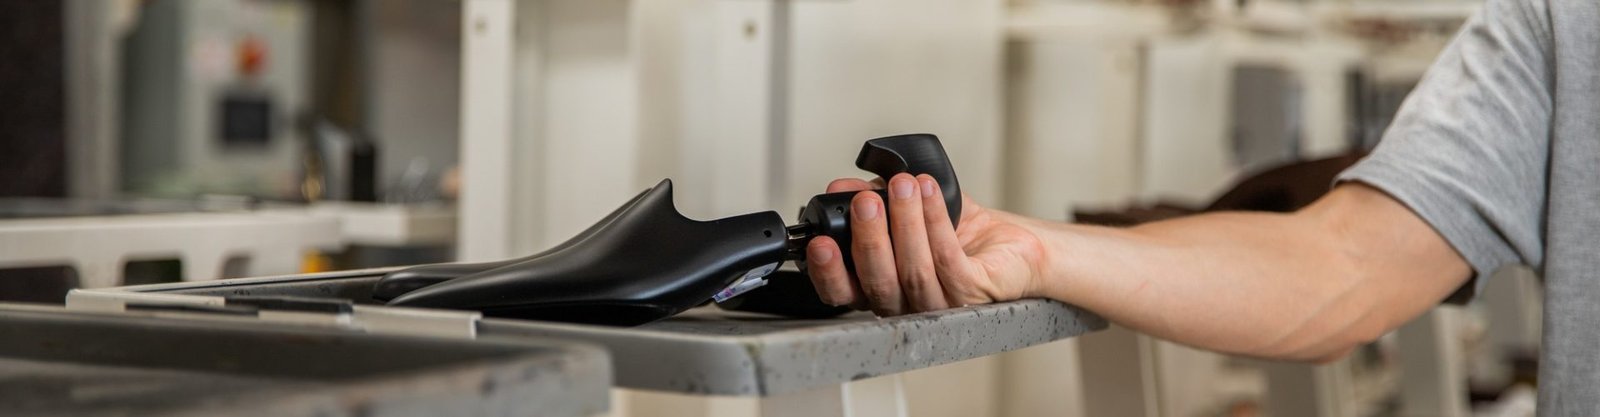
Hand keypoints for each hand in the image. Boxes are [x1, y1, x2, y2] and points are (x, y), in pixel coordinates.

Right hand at [805, 173, 1048, 315]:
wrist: (1015, 246)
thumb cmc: (965, 235)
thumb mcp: (909, 210)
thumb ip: (874, 199)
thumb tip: (842, 187)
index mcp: (885, 288)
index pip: (845, 293)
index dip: (828, 273)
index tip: (820, 242)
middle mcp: (909, 304)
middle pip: (879, 283)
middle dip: (869, 238)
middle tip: (865, 201)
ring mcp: (942, 304)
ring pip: (913, 271)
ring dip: (905, 224)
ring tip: (902, 186)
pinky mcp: (974, 294)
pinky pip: (948, 261)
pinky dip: (935, 223)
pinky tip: (929, 194)